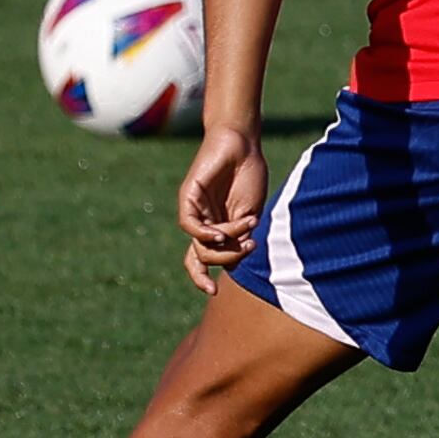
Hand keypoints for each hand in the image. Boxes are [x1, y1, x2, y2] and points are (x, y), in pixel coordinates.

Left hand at [179, 124, 265, 294]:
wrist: (242, 145)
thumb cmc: (249, 175)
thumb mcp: (250, 213)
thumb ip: (240, 237)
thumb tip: (231, 264)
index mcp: (217, 228)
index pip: (202, 259)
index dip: (202, 278)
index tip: (212, 293)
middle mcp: (202, 223)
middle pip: (200, 257)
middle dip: (221, 261)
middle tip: (247, 249)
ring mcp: (194, 211)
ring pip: (199, 244)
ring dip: (224, 243)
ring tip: (247, 228)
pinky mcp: (188, 198)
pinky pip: (190, 225)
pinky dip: (205, 233)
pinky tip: (221, 231)